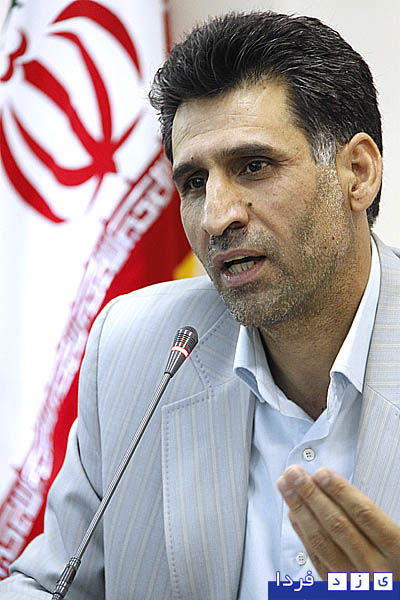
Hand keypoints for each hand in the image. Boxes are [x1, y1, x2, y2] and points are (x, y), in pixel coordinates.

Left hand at [277, 465, 399, 579]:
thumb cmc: (399, 563)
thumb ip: (376, 518)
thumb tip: (338, 488)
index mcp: (396, 550)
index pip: (363, 514)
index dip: (340, 491)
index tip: (321, 472)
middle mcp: (375, 568)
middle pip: (337, 524)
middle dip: (311, 494)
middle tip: (294, 473)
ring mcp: (354, 582)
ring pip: (321, 541)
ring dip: (300, 509)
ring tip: (286, 487)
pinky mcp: (338, 589)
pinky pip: (316, 558)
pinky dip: (303, 533)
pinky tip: (294, 513)